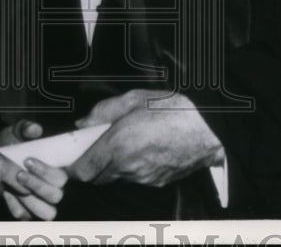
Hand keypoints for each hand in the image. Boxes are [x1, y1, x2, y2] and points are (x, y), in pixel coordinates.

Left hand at [0, 120, 68, 219]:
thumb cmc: (13, 142)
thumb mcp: (18, 131)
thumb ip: (26, 128)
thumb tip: (35, 129)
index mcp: (55, 169)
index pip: (61, 178)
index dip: (46, 172)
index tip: (28, 160)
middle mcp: (51, 187)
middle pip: (56, 196)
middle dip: (37, 185)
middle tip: (19, 173)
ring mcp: (39, 200)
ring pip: (46, 212)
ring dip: (29, 200)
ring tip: (13, 183)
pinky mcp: (25, 209)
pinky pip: (24, 215)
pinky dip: (15, 205)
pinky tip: (7, 191)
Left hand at [69, 90, 224, 187]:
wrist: (211, 130)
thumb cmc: (176, 110)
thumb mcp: (136, 98)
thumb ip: (104, 111)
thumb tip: (84, 123)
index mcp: (120, 144)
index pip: (83, 171)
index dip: (72, 167)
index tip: (69, 156)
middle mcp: (129, 166)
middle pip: (96, 178)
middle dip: (90, 165)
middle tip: (94, 146)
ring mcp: (144, 177)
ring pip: (115, 177)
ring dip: (112, 164)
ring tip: (124, 141)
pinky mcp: (157, 182)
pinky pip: (135, 178)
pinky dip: (131, 167)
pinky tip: (143, 148)